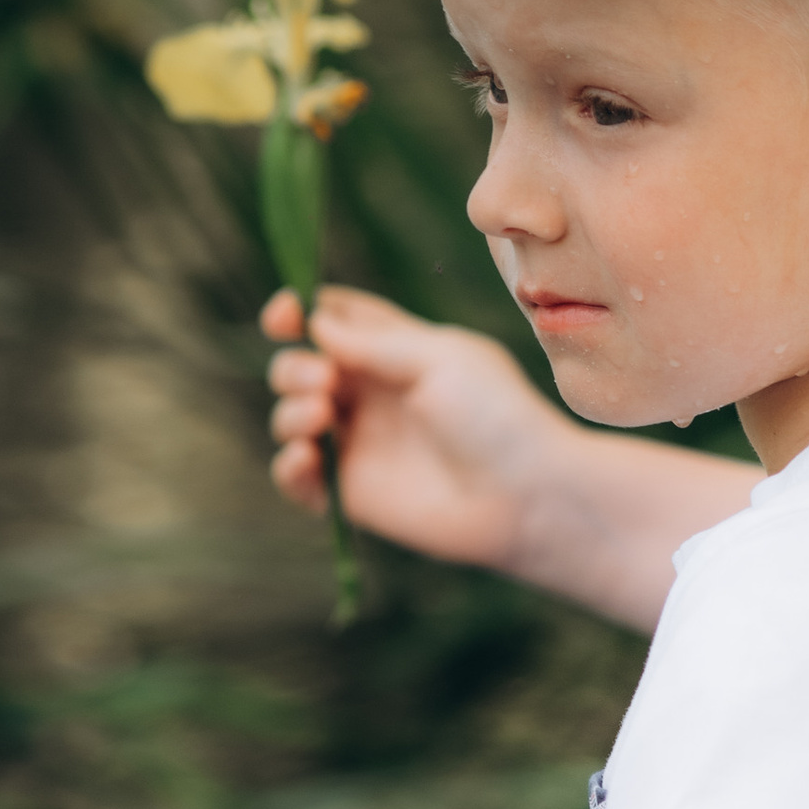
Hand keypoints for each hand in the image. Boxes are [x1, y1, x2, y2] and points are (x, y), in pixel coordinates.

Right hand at [263, 284, 570, 572]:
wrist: (526, 496)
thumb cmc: (496, 416)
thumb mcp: (439, 358)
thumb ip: (373, 342)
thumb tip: (313, 323)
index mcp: (396, 351)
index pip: (333, 321)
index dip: (299, 313)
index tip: (282, 316)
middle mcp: (372, 394)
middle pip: (301, 366)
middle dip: (294, 366)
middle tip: (323, 380)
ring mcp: (360, 444)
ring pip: (291, 417)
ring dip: (290, 411)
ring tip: (321, 417)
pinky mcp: (353, 493)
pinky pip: (297, 478)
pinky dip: (287, 466)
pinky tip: (305, 457)